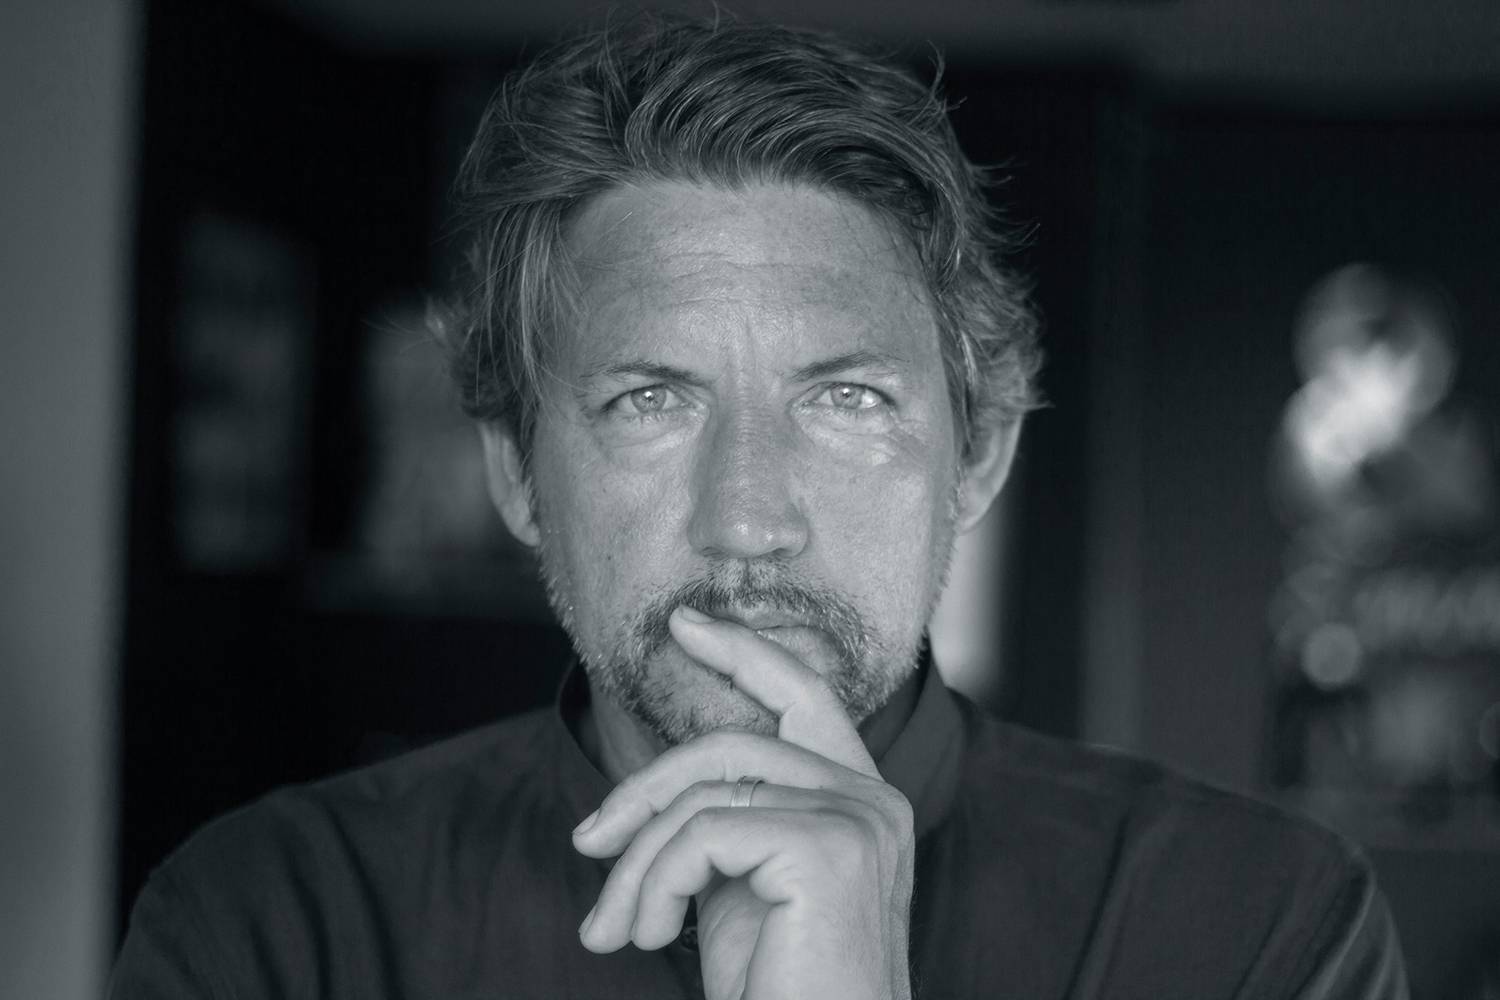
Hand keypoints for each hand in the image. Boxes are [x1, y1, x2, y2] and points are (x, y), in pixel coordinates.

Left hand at [571, 607, 915, 999]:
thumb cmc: (780, 991)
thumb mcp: (739, 890)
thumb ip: (721, 824)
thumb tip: (640, 800)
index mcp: (858, 798)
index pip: (805, 695)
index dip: (745, 652)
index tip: (685, 625)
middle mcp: (870, 798)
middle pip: (728, 745)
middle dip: (641, 790)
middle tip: (587, 844)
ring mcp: (857, 819)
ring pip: (704, 793)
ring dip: (635, 862)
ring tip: (614, 928)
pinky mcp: (829, 850)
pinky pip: (701, 834)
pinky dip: (653, 883)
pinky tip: (648, 935)